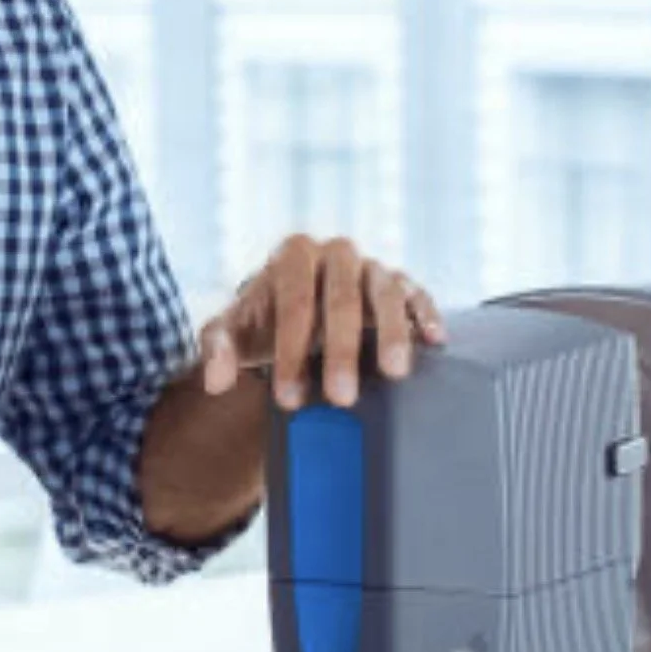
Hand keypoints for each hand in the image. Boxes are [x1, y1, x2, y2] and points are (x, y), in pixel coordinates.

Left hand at [200, 235, 446, 408]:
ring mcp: (372, 267)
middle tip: (340, 398)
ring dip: (392, 332)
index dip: (290, 349)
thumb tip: (216, 381)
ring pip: (386, 292)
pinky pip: (418, 293)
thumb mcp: (233, 330)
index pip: (293, 300)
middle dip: (341, 350)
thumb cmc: (265, 321)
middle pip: (341, 297)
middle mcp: (336, 253)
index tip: (288, 398)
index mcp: (292, 255)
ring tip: (394, 373)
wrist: (298, 309)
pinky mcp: (401, 283)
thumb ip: (218, 348)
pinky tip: (434, 341)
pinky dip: (426, 314)